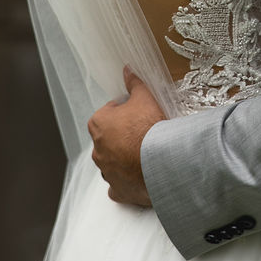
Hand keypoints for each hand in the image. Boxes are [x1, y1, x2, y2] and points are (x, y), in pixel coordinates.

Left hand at [86, 68, 165, 206]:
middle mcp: (97, 149)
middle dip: (123, 135)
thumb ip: (134, 83)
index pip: (110, 111)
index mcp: (98, 124)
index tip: (139, 112)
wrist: (162, 161)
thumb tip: (128, 70)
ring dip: (124, 158)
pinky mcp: (117, 189)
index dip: (126, 110)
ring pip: (112, 162)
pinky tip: (139, 174)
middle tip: (144, 132)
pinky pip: (118, 185)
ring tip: (146, 152)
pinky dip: (126, 181)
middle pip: (110, 137)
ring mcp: (106, 171)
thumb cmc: (150, 128)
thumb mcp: (145, 97)